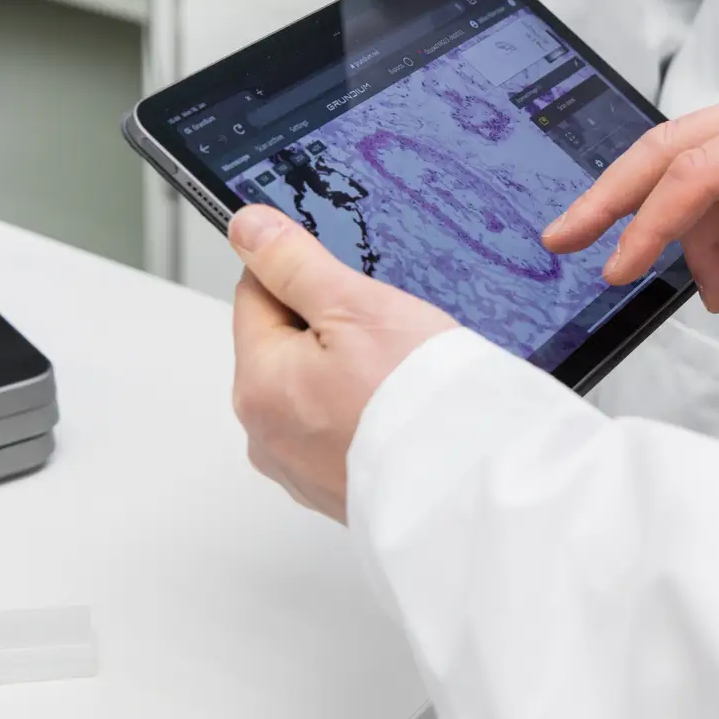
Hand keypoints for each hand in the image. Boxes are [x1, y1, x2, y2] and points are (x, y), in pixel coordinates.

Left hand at [228, 206, 456, 521]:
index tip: (347, 282)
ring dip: (350, 375)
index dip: (304, 275)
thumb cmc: (417, 404)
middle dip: (331, 329)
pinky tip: (402, 413)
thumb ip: (293, 262)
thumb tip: (246, 227)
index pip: (255, 294)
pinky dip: (366, 416)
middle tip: (385, 336)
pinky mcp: (335, 491)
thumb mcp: (354, 307)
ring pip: (316, 389)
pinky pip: (341, 431)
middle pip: (286, 346)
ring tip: (400, 378)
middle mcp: (264, 434)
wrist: (472, 490)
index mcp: (256, 384)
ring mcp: (299, 469)